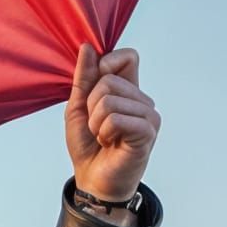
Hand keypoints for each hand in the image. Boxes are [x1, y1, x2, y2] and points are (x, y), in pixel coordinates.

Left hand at [65, 44, 158, 200]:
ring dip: (95, 122)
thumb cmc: (87, 146)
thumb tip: (87, 47)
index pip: (129, 56)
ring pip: (109, 100)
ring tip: (103, 136)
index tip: (94, 85)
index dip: (107, 63)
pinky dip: (104, 131)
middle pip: (109, 81)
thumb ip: (84, 79)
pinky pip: (116, 118)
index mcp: (128, 90)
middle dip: (90, 106)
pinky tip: (111, 142)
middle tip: (96, 126)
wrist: (92, 179)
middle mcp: (142, 99)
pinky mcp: (148, 131)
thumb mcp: (77, 108)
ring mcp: (149, 115)